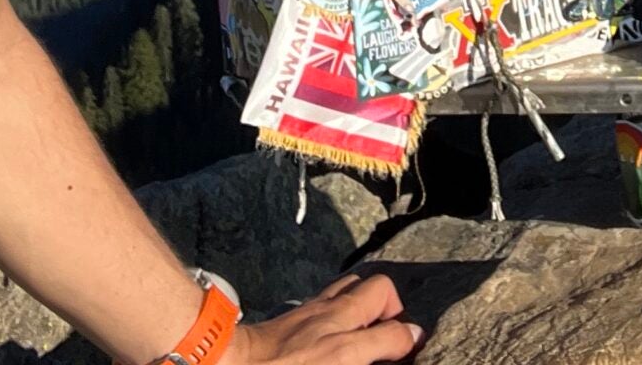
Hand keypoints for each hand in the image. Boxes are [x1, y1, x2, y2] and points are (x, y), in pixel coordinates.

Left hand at [229, 274, 422, 362]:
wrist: (231, 364)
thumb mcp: (337, 358)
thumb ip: (375, 344)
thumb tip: (409, 336)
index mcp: (343, 339)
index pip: (397, 329)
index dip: (410, 339)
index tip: (410, 351)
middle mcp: (332, 318)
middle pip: (380, 289)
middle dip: (394, 307)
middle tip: (388, 335)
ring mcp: (314, 311)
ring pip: (354, 284)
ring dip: (367, 301)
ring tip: (366, 328)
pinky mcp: (298, 311)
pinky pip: (331, 293)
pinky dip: (343, 302)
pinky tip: (337, 327)